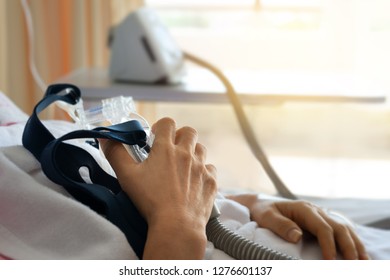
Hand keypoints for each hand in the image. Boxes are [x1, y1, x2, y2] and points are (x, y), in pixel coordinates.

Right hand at [100, 118, 216, 258]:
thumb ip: (115, 154)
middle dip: (179, 136)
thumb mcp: (127, 176)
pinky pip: (210, 169)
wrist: (177, 225)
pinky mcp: (211, 182)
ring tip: (182, 165)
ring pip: (201, 148)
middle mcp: (187, 154)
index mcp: (166, 149)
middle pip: (189, 132)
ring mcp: (201, 167)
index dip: (160, 127)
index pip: (167, 123)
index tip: (154, 138)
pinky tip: (194, 180)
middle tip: (170, 150)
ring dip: (192, 152)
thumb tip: (106, 138)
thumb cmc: (151, 201)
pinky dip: (203, 171)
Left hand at [227, 194, 368, 259]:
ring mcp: (320, 215)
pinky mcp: (321, 222)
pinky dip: (351, 241)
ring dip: (355, 244)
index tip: (330, 261)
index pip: (323, 227)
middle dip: (348, 247)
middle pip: (338, 228)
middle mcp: (316, 211)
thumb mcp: (266, 217)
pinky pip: (340, 230)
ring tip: (365, 262)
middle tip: (355, 265)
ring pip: (343, 228)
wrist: (261, 204)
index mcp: (304, 208)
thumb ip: (280, 225)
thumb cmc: (263, 211)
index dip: (329, 245)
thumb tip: (298, 236)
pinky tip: (358, 252)